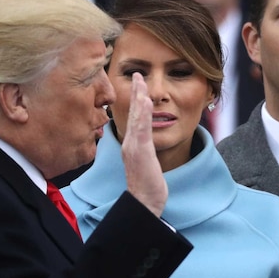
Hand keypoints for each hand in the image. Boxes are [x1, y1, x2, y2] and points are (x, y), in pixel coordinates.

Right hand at [122, 72, 166, 215]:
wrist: (143, 203)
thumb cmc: (146, 187)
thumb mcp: (146, 164)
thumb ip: (146, 151)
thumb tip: (148, 144)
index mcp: (132, 144)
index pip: (134, 117)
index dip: (136, 99)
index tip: (139, 83)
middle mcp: (130, 143)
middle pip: (133, 113)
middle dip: (136, 92)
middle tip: (138, 74)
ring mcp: (134, 147)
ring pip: (137, 118)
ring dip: (139, 98)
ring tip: (141, 81)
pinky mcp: (141, 153)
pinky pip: (143, 130)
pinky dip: (144, 114)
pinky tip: (146, 101)